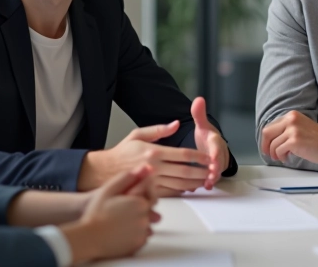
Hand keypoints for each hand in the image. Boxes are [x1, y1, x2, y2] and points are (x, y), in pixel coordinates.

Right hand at [62, 165, 159, 262]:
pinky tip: (121, 231)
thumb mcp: (109, 189)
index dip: (142, 196)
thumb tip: (145, 167)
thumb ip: (128, 177)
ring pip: (146, 225)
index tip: (130, 198)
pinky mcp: (137, 246)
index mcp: (140, 203)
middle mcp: (145, 219)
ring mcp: (142, 234)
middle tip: (122, 210)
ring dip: (138, 222)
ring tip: (120, 221)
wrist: (88, 238)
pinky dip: (135, 234)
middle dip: (140, 209)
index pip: (152, 197)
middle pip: (149, 211)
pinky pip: (140, 237)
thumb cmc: (96, 212)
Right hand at [79, 120, 213, 196]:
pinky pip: (169, 192)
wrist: (103, 170)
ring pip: (179, 184)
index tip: (209, 157)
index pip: (183, 154)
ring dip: (194, 183)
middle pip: (184, 171)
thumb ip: (158, 130)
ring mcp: (152, 181)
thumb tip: (176, 124)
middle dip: (201, 172)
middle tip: (213, 171)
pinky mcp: (148, 191)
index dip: (199, 157)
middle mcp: (154, 167)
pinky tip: (189, 188)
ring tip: (206, 181)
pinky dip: (181, 191)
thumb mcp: (137, 134)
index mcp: (154, 151)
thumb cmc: (121, 152)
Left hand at [191, 97, 229, 188]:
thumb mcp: (202, 125)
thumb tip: (199, 99)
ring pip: (218, 172)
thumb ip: (199, 114)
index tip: (213, 158)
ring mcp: (218, 164)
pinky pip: (213, 178)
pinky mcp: (215, 172)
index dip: (216, 153)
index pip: (217, 146)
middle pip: (220, 162)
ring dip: (213, 178)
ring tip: (207, 184)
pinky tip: (203, 187)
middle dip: (216, 169)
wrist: (212, 146)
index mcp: (215, 141)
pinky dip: (209, 182)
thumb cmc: (207, 136)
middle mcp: (219, 153)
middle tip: (211, 176)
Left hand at [259, 110, 317, 163]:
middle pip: (267, 133)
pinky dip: (280, 156)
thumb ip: (287, 128)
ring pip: (273, 144)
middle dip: (265, 145)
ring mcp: (292, 130)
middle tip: (268, 153)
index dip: (266, 138)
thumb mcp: (301, 126)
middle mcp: (291, 120)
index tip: (267, 146)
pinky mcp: (294, 141)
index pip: (270, 125)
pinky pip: (279, 150)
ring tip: (281, 157)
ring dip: (275, 153)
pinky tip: (286, 158)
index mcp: (291, 115)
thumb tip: (272, 138)